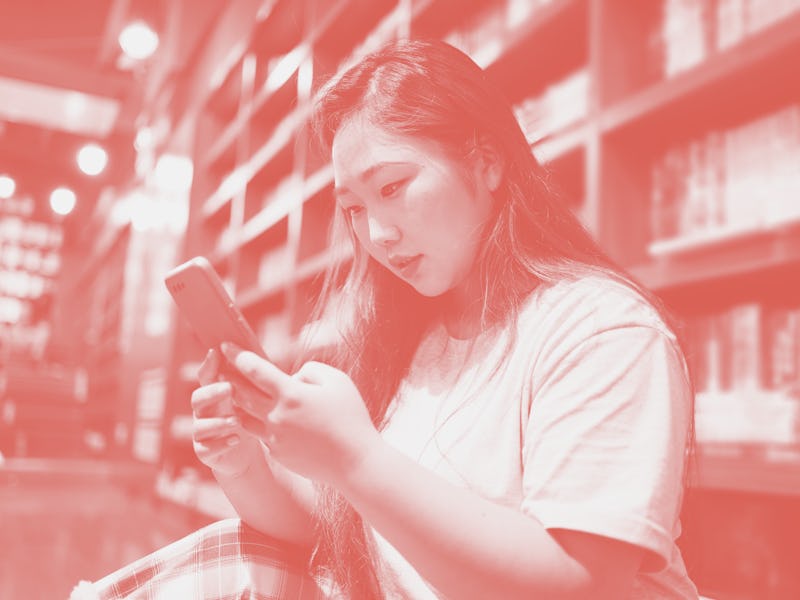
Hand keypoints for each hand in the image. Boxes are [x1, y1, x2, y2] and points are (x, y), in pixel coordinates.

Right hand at [191, 348, 263, 476]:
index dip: (208, 365)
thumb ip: (251, 379)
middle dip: (212, 392)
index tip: (216, 352)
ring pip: (200, 426)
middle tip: (229, 388)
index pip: (206, 376)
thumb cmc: (249, 418)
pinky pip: (207, 449)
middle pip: (198, 399)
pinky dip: (221, 444)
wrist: (244, 453)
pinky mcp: (204, 452)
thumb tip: (262, 352)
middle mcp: (203, 411)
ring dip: (218, 422)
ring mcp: (201, 432)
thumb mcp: (251, 398)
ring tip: (237, 421)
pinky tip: (236, 440)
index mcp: (214, 394)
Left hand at [220, 342, 381, 486]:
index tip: (225, 346)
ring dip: (236, 402)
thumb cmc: (351, 417)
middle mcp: (277, 416)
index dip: (237, 356)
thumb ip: (311, 371)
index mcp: (291, 394)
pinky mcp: (278, 453)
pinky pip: (261, 433)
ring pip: (244, 416)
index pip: (255, 370)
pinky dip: (256, 422)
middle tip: (219, 367)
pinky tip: (256, 415)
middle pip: (241, 392)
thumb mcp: (337, 382)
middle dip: (228, 377)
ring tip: (232, 391)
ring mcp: (274, 437)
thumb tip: (293, 377)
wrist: (355, 462)